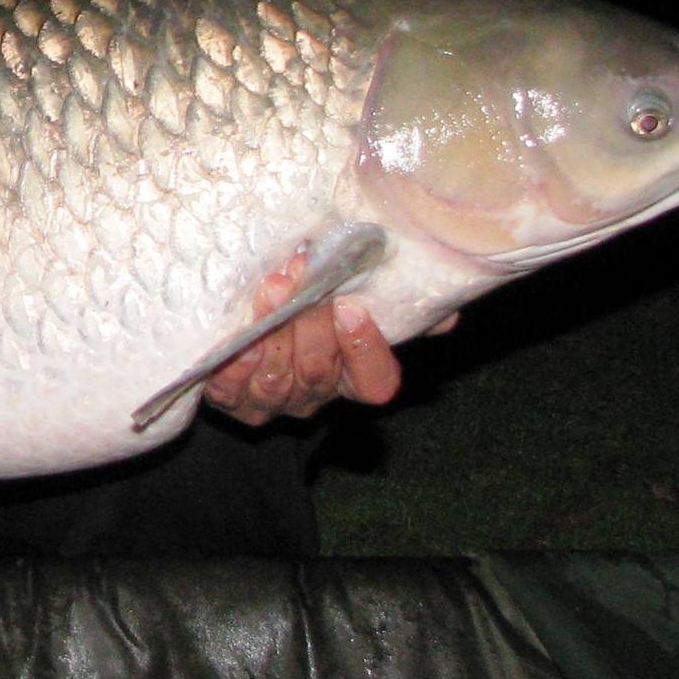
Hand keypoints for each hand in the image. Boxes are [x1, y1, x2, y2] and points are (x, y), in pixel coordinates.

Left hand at [202, 250, 457, 426]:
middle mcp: (316, 394)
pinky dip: (237, 364)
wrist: (247, 312)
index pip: (375, 381)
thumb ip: (399, 300)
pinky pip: (234, 391)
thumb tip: (446, 314)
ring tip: (272, 289)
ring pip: (278, 380)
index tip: (351, 306)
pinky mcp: (232, 398)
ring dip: (273, 332)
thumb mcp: (357, 292)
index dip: (364, 348)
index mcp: (354, 375)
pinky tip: (238, 339)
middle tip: (299, 277)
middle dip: (310, 324)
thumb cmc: (312, 298)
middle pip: (318, 372)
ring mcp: (273, 401)